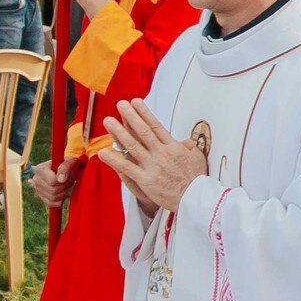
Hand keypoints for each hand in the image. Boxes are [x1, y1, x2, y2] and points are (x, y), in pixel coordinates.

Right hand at [27, 154, 73, 208]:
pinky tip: (62, 192)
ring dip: (63, 193)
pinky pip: (51, 203)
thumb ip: (65, 167)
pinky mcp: (40, 197)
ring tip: (65, 185)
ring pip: (53, 198)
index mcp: (40, 169)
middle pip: (53, 191)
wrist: (65, 170)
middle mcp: (36, 179)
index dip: (63, 181)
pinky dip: (59, 200)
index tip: (67, 176)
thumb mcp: (70, 162)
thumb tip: (61, 179)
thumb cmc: (67, 165)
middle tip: (68, 181)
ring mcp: (37, 189)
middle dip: (64, 187)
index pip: (52, 181)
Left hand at [100, 99, 207, 214]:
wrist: (195, 198)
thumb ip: (189, 148)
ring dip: (119, 132)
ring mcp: (152, 166)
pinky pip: (127, 168)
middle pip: (143, 131)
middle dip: (131, 116)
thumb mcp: (197, 159)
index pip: (156, 126)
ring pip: (133, 146)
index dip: (144, 113)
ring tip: (108, 121)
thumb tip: (186, 142)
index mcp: (173, 147)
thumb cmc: (196, 179)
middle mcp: (162, 153)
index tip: (135, 102)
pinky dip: (114, 160)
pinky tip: (103, 152)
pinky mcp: (145, 180)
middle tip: (120, 104)